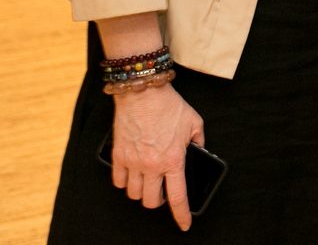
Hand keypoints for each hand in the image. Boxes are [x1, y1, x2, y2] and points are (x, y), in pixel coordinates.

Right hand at [108, 83, 205, 229]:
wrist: (143, 92)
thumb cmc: (170, 106)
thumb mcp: (194, 123)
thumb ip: (198, 141)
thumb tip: (199, 151)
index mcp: (173, 160)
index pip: (178, 197)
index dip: (181, 215)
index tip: (184, 225)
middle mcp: (152, 166)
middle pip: (151, 201)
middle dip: (158, 201)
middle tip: (162, 192)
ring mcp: (133, 162)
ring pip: (133, 194)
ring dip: (142, 192)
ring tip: (148, 182)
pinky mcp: (118, 156)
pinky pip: (118, 181)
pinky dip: (125, 182)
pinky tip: (132, 174)